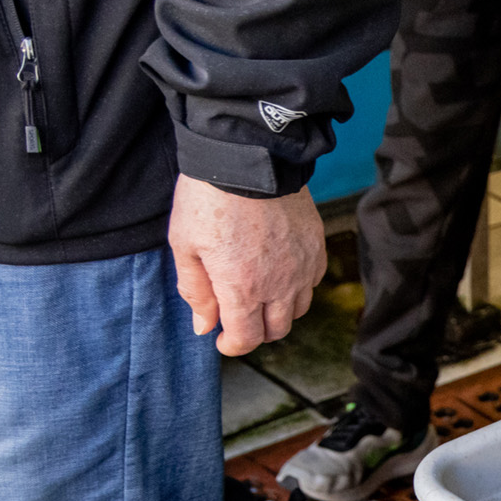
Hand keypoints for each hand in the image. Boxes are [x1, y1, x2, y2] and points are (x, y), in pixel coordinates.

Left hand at [168, 177, 325, 356]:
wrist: (248, 155)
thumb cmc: (208, 197)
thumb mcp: (184, 245)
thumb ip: (195, 291)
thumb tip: (205, 326)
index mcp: (242, 289)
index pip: (246, 340)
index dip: (232, 346)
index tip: (222, 338)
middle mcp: (278, 285)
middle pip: (275, 330)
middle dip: (255, 331)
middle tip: (238, 317)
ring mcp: (302, 266)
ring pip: (298, 310)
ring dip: (278, 311)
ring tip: (259, 294)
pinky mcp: (315, 246)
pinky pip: (312, 281)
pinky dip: (297, 286)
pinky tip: (280, 271)